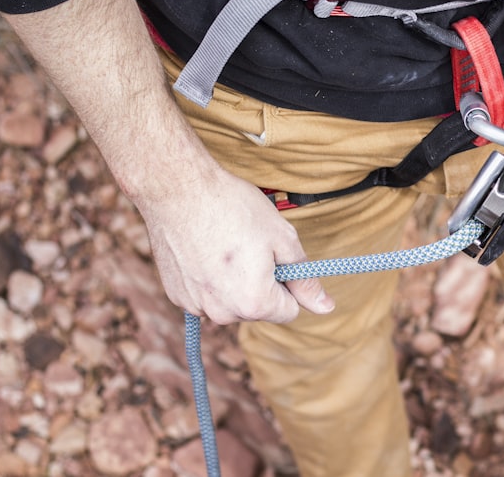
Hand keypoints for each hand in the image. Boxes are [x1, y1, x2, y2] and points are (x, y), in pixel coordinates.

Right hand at [137, 167, 334, 324]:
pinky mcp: (176, 295)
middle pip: (260, 309)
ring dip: (236, 282)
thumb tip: (326, 308)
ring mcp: (195, 306)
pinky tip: (205, 250)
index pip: (290, 311)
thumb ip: (305, 280)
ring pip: (232, 303)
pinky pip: (208, 296)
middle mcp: (222, 314)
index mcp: (254, 303)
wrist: (178, 190)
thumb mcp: (282, 239)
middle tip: (251, 245)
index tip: (277, 256)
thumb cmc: (233, 208)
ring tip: (226, 245)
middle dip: (263, 283)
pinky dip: (211, 279)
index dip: (290, 283)